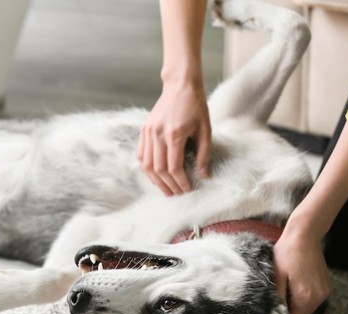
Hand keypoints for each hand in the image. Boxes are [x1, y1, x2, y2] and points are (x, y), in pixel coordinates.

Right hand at [137, 81, 211, 195]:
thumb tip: (203, 175)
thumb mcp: (205, 129)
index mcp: (174, 134)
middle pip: (159, 169)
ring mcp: (148, 132)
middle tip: (177, 194)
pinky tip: (155, 176)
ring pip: (147, 165)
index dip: (180, 182)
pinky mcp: (144, 130)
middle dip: (168, 185)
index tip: (187, 189)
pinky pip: (141, 155)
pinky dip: (147, 168)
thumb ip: (204, 154)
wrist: (180, 85)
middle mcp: (158, 134)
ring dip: (156, 180)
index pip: (174, 167)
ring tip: (165, 189)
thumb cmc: (196, 106)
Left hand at [273, 223, 330, 313]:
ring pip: (308, 308)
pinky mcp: (326, 286)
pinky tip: (294, 289)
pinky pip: (313, 300)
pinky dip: (304, 299)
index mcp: (306, 297)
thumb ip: (278, 298)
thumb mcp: (277, 276)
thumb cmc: (288, 253)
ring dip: (297, 307)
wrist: (305, 235)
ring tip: (283, 298)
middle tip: (274, 309)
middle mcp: (319, 297)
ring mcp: (325, 292)